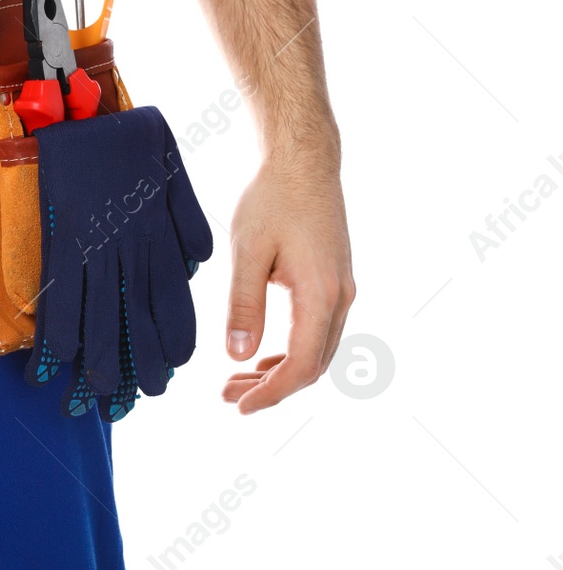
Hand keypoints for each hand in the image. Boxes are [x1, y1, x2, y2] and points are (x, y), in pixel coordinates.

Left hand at [220, 155, 354, 413]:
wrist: (304, 162)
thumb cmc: (273, 200)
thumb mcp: (247, 252)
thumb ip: (244, 305)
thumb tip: (237, 356)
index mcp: (320, 295)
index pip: (299, 366)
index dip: (270, 394)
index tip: (238, 406)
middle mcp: (340, 298)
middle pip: (312, 366)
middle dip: (272, 388)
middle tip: (228, 396)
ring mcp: (342, 290)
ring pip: (317, 351)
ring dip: (281, 372)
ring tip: (239, 381)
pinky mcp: (335, 281)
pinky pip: (319, 332)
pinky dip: (292, 351)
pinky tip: (262, 355)